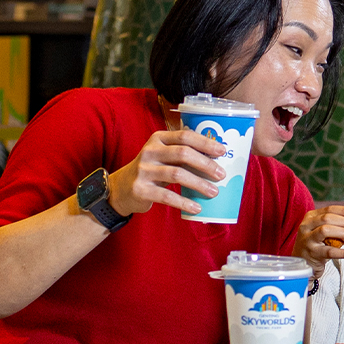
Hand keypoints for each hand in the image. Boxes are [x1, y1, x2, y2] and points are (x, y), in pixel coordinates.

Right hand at [106, 129, 226, 216]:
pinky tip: (196, 207)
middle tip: (221, 175)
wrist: (121, 189)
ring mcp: (143, 170)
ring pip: (177, 174)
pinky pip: (167, 195)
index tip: (222, 151)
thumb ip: (183, 155)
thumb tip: (217, 162)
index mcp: (158, 138)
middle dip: (206, 164)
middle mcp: (150, 151)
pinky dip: (184, 202)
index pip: (185, 136)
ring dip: (199, 184)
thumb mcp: (163, 156)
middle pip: (183, 153)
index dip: (205, 143)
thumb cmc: (151, 170)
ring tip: (214, 192)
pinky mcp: (140, 189)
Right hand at [294, 205, 343, 276]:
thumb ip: (339, 224)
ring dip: (342, 233)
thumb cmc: (317, 244)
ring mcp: (308, 240)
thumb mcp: (324, 230)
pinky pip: (330, 252)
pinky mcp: (312, 254)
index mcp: (311, 217)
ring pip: (325, 230)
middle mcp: (307, 226)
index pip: (329, 209)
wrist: (304, 262)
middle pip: (327, 218)